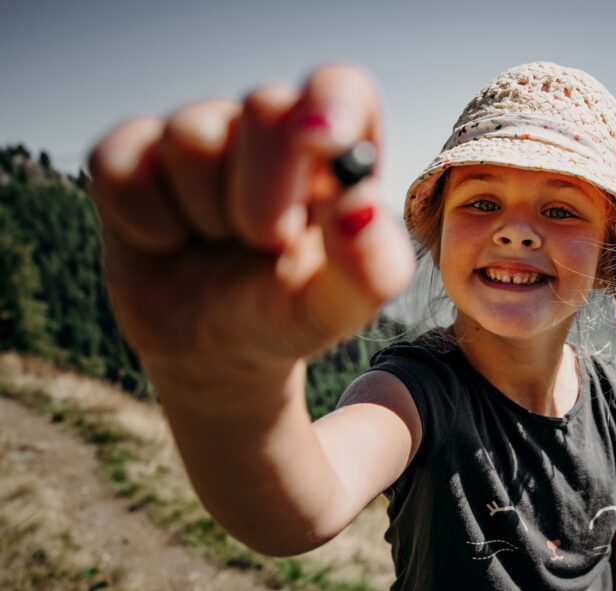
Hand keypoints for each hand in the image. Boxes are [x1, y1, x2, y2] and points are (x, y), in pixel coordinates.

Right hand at [88, 65, 415, 381]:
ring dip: (206, 213)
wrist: (209, 351)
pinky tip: (170, 242)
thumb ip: (368, 266)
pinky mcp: (133, 155)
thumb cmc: (284, 317)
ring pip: (192, 135)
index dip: (330, 105)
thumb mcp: (335, 310)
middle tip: (268, 245)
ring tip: (219, 244)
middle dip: (264, 192)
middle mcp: (270, 130)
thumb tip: (360, 205)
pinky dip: (148, 223)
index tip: (319, 145)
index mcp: (335, 154)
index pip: (342, 91)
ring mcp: (199, 135)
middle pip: (265, 104)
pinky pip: (125, 167)